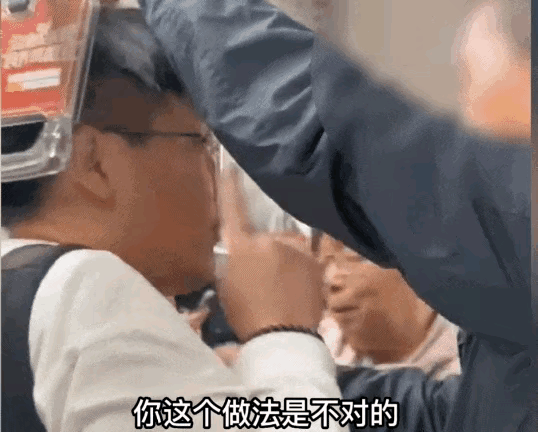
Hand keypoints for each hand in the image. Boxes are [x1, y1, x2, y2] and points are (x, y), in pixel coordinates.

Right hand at [217, 168, 323, 341]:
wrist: (283, 336)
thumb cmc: (246, 314)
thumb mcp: (227, 286)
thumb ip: (233, 261)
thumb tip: (241, 251)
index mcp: (242, 246)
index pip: (233, 210)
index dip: (230, 187)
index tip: (230, 167)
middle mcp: (269, 240)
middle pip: (266, 238)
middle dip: (265, 251)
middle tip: (265, 279)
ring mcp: (295, 250)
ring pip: (287, 248)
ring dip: (285, 260)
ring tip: (284, 288)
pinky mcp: (315, 261)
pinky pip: (304, 259)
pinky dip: (301, 270)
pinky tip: (298, 290)